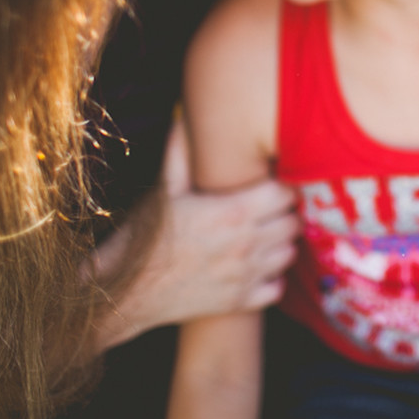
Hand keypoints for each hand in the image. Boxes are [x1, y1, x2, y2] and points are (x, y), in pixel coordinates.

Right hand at [92, 120, 298, 349]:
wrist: (124, 292)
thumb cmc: (145, 237)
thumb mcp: (165, 190)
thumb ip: (182, 153)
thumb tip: (184, 116)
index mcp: (232, 212)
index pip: (286, 194)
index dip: (282, 188)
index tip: (270, 186)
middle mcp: (245, 244)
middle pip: (293, 223)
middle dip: (284, 214)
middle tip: (269, 211)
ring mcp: (244, 276)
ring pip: (289, 254)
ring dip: (280, 244)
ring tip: (262, 236)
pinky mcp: (239, 302)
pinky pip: (276, 288)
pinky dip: (271, 278)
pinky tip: (255, 267)